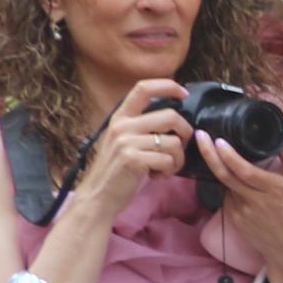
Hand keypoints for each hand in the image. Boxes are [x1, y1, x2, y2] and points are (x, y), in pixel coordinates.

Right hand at [72, 81, 189, 218]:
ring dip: (178, 159)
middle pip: (171, 116)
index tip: (184, 93)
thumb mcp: (123, 141)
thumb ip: (142, 126)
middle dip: (185, 134)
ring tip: (165, 168)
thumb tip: (174, 117)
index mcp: (120, 117)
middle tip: (177, 150)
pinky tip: (157, 176)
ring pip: (174, 142)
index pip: (143, 88)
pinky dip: (170, 170)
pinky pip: (169, 159)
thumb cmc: (116, 170)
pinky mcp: (133, 159)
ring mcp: (126, 142)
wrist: (98, 197)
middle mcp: (122, 126)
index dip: (167, 85)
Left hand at [201, 136, 282, 282]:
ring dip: (225, 171)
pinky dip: (231, 188)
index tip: (219, 140)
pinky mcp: (233, 219)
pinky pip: (227, 197)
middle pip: (225, 175)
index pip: (244, 170)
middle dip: (209, 154)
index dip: (229, 155)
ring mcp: (240, 211)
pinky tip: (242, 188)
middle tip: (200, 137)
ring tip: (230, 162)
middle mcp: (254, 200)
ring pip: (225, 185)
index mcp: (274, 190)